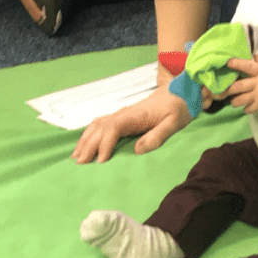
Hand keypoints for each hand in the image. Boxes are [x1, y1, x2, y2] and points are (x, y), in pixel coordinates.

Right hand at [71, 85, 191, 163]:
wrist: (181, 93)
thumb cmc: (179, 108)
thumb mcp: (174, 123)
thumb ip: (157, 136)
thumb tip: (137, 150)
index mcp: (137, 115)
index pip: (114, 127)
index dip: (105, 144)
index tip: (100, 161)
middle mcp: (126, 113)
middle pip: (101, 127)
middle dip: (89, 145)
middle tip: (80, 165)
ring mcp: (122, 113)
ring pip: (98, 124)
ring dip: (86, 139)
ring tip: (76, 157)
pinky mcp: (123, 116)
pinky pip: (101, 123)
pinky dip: (90, 134)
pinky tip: (85, 145)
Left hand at [225, 55, 257, 114]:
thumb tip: (253, 55)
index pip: (247, 66)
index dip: (236, 64)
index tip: (228, 63)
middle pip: (239, 86)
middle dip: (230, 88)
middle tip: (224, 89)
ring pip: (240, 99)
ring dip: (234, 101)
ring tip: (233, 100)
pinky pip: (248, 109)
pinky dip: (245, 109)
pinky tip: (245, 106)